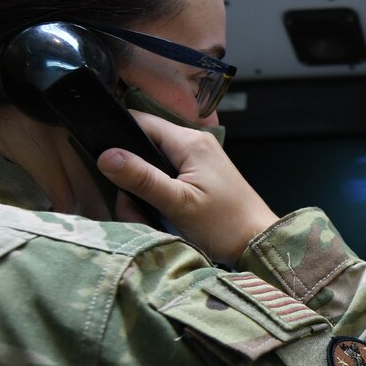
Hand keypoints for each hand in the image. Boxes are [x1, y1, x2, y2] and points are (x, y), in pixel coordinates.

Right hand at [98, 111, 278, 263]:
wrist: (259, 243)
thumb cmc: (225, 225)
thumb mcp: (179, 204)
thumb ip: (143, 178)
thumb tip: (106, 155)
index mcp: (189, 142)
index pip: (140, 121)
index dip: (118, 139)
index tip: (107, 169)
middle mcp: (193, 143)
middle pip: (142, 149)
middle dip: (132, 183)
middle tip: (136, 213)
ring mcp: (197, 160)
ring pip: (150, 168)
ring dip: (143, 196)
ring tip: (149, 221)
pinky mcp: (198, 175)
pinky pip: (165, 179)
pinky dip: (157, 199)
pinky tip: (160, 218)